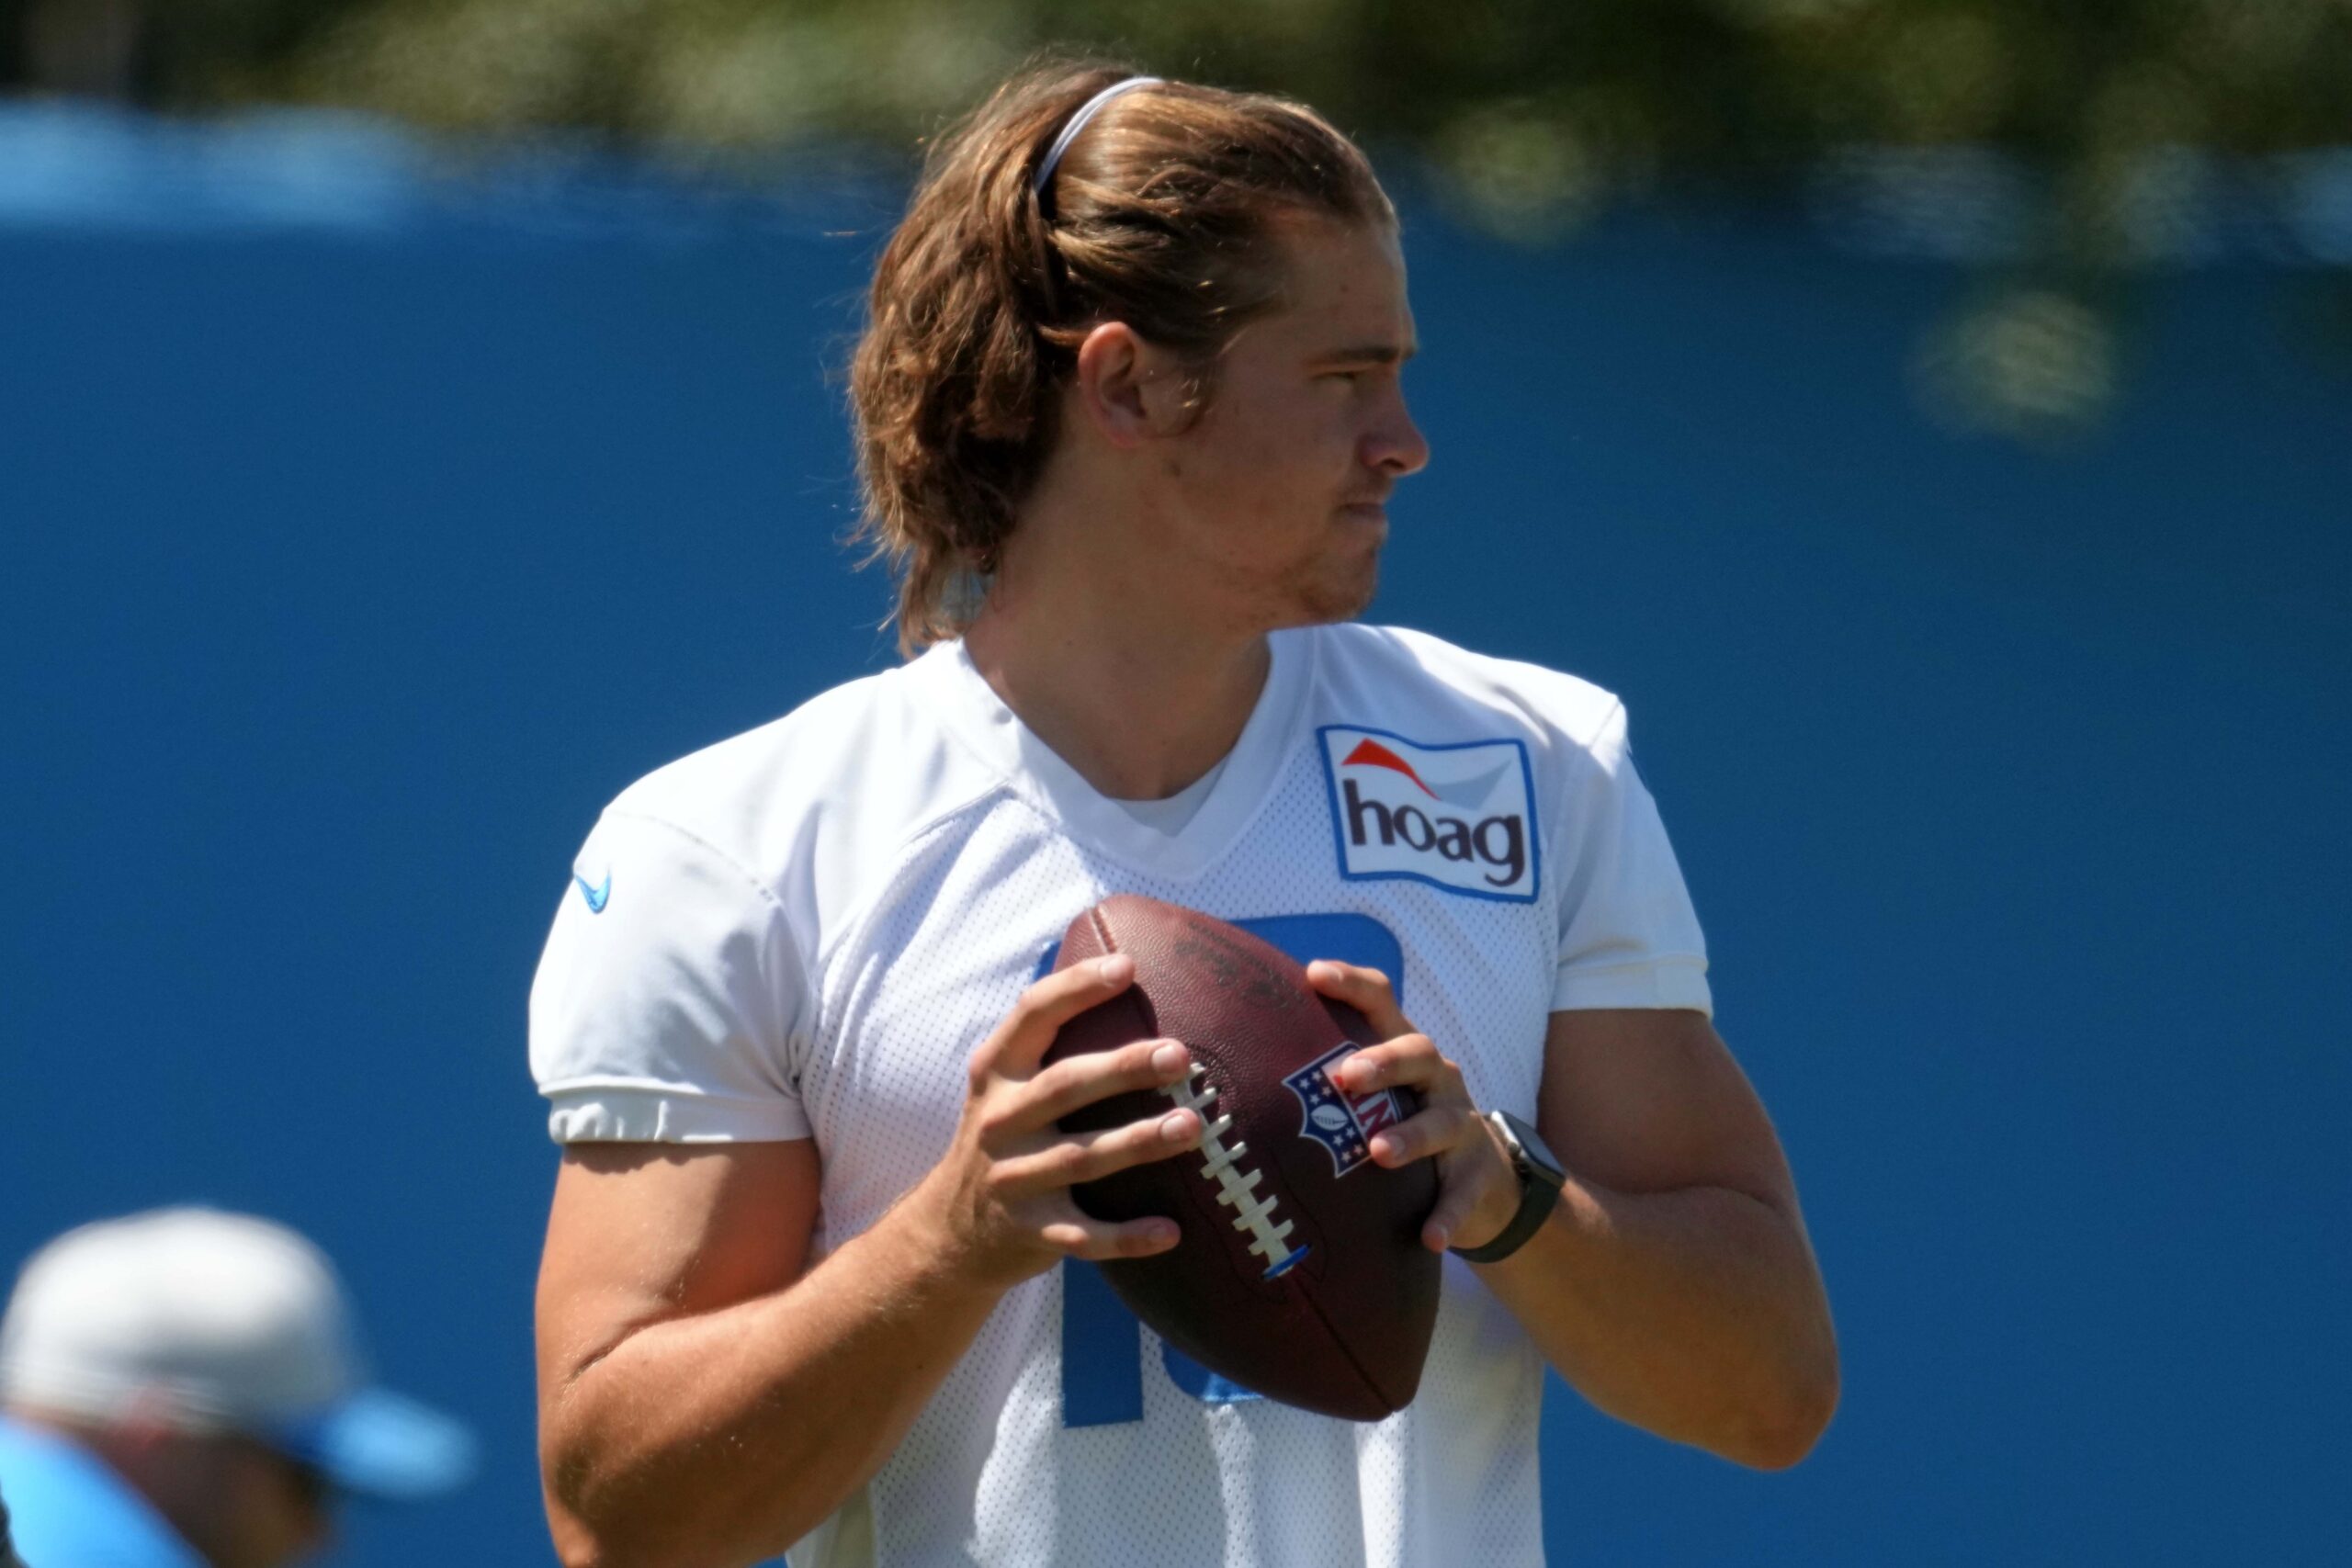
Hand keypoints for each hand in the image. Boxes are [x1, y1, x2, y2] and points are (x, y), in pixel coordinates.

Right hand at [910, 954, 1203, 1288]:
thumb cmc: (1004, 1138)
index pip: (1032, 1015)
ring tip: (1193, 1127)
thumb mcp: (1005, 1086)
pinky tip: (1172, 1231)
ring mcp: (1012, 1179)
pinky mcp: (1029, 1233)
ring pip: (1081, 1158)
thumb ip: (1049, 1043)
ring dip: (1138, 1143)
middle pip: (1065, 1086)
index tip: (1127, 967)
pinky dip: (1126, 1237)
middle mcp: (999, 1120)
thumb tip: (1128, 972)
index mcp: (996, 1072)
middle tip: (1180, 1054)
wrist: (947, 1233)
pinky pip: (1083, 1236)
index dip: (1077, 988)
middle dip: (1122, 1068)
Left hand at [1305, 961, 1521, 1253]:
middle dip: (1382, 1062)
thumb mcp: (1377, 1094)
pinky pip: (1462, 1195)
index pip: (1380, 1003)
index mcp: (1403, 1051)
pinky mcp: (1476, 1176)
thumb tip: (1234, 1061)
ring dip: (1410, 1136)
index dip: (1351, 984)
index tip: (1312, 974)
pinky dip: (1447, 1215)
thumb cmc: (1404, 1124)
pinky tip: (1430, 1237)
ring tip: (1378, 1152)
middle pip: (1416, 1053)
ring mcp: (1461, 1126)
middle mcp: (1436, 1079)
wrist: (1484, 1180)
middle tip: (1344, 1077)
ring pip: (1441, 1122)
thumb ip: (1327, 1076)